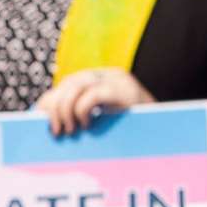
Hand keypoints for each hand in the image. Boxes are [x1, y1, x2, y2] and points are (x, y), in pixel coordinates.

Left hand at [36, 68, 154, 136]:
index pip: (67, 84)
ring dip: (66, 110)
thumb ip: (78, 112)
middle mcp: (108, 74)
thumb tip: (43, 116)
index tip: (46, 123)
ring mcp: (117, 80)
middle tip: (58, 131)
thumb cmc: (127, 131)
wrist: (163, 131)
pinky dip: (82, 111)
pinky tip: (88, 125)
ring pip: (76, 86)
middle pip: (69, 83)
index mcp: (100, 78)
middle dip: (56, 108)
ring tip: (71, 130)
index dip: (51, 102)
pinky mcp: (124, 91)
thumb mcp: (100, 118)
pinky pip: (92, 96)